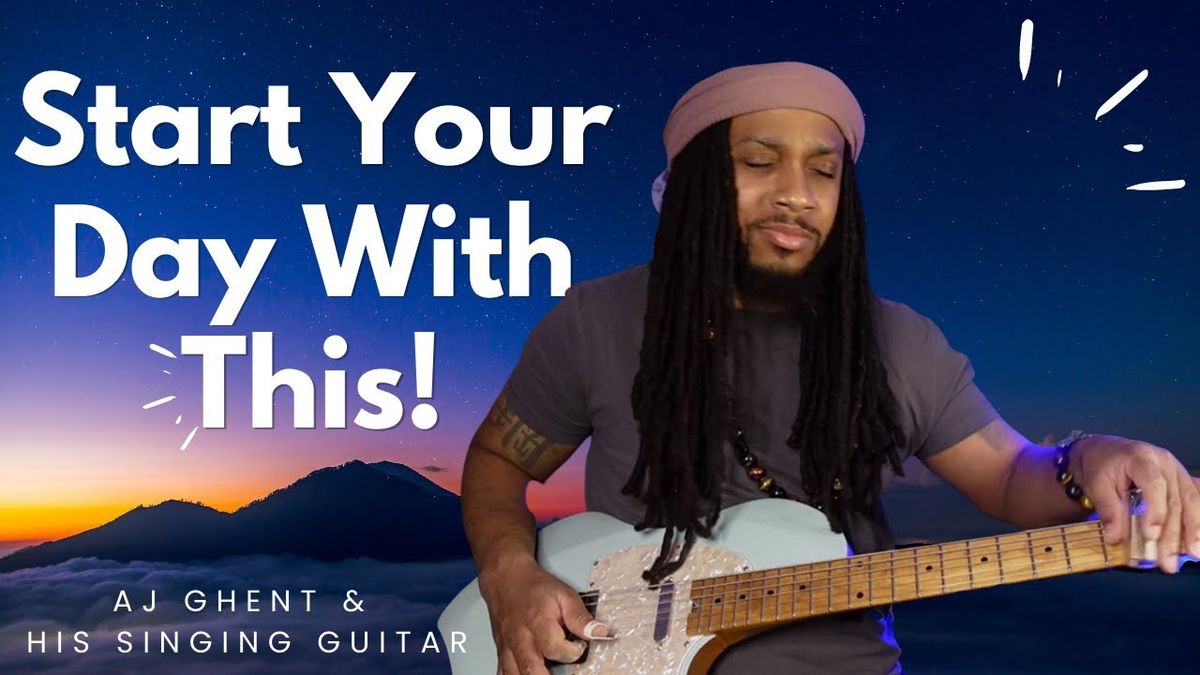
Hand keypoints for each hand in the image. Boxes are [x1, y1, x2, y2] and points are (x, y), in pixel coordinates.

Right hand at [479, 556, 610, 673]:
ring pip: (515, 674)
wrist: (507, 579)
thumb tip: (600, 632)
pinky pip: (504, 672)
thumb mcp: (564, 594)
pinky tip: (529, 673)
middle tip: (564, 671)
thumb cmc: (534, 587)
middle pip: (532, 670)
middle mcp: (521, 639)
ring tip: (547, 673)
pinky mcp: (503, 652)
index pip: (555, 649)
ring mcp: (509, 648)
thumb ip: (580, 616)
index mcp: (538, 623)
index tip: (580, 645)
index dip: (573, 652)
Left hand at [1072, 435, 1199, 572]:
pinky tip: (1195, 542)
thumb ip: (1108, 511)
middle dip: (1173, 534)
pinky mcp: (1182, 482)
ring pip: (1190, 502)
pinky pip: (1193, 502)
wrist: (1104, 452)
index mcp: (1142, 458)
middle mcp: (1166, 463)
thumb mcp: (1096, 485)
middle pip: (1175, 500)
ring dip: (1192, 532)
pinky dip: (1195, 523)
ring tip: (1192, 555)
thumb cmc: (1099, 466)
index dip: (1156, 512)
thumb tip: (1116, 539)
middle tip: (1168, 561)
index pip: (1154, 485)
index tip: (1150, 536)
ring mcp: (1177, 472)